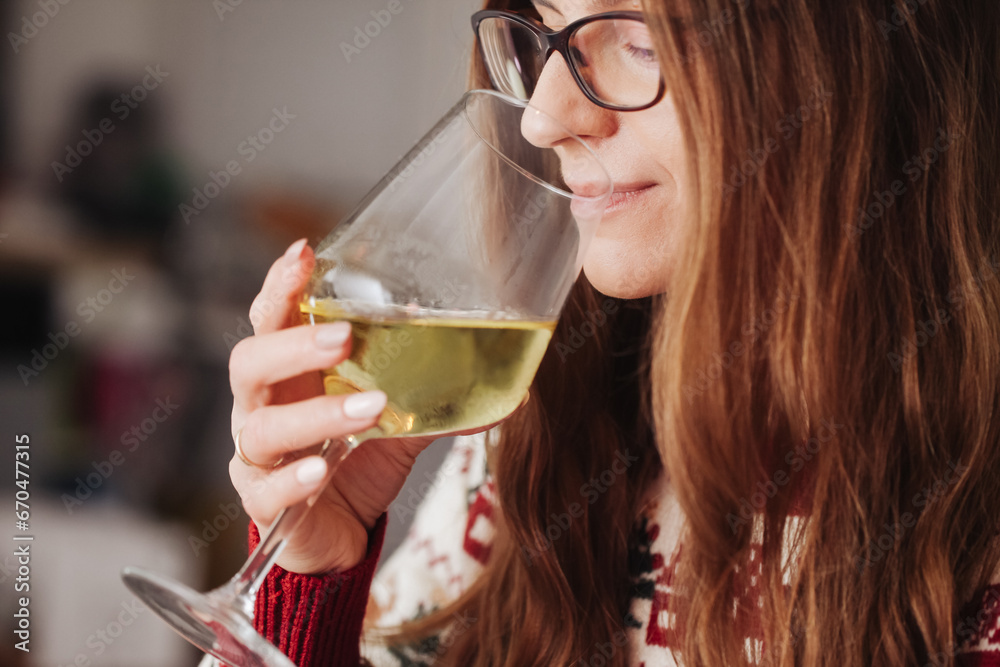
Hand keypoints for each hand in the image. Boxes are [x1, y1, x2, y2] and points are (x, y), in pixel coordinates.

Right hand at [229, 239, 495, 573]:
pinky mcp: (265, 504)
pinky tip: (322, 470)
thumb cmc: (357, 462)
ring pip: (262, 427)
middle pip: (251, 363)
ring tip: (369, 409)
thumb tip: (510, 387)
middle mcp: (263, 407)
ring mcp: (257, 456)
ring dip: (315, 413)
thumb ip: (433, 399)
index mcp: (291, 374)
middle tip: (344, 337)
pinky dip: (294, 478)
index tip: (304, 253)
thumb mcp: (398, 423)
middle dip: (294, 345)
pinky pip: (267, 489)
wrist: (338, 533)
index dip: (280, 286)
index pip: (272, 318)